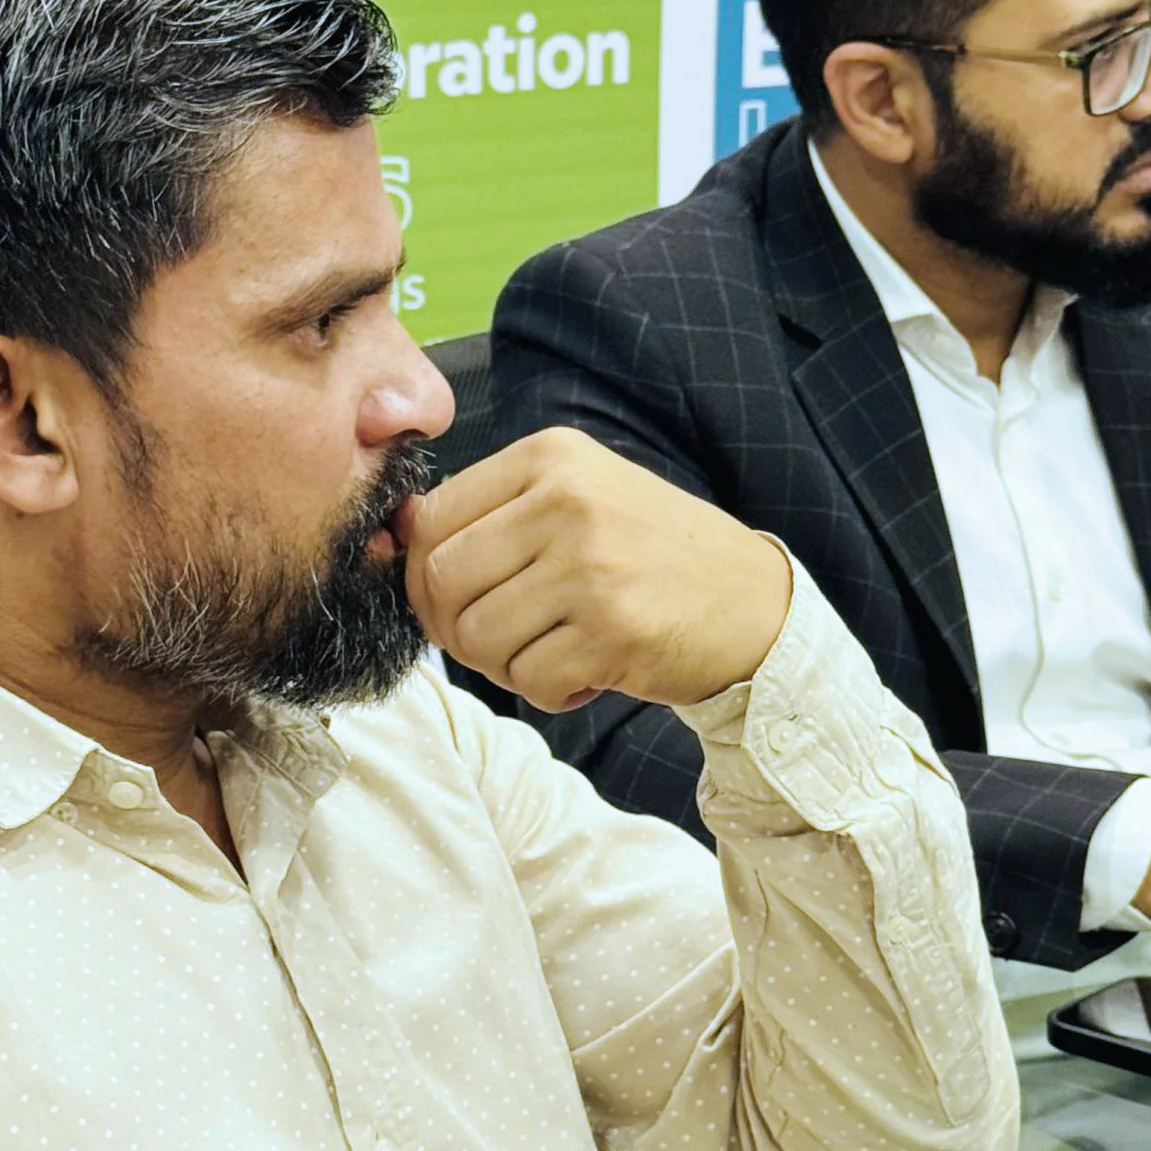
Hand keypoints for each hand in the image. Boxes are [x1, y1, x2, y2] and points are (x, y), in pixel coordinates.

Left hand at [399, 428, 792, 712]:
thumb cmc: (653, 558)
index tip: (457, 602)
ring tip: (550, 656)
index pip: (431, 519)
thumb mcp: (578, 500)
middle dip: (457, 629)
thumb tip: (395, 542)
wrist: (754, 604)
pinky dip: (547, 692)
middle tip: (503, 642)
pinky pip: (528, 680)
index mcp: (550, 458)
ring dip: (503, 667)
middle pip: (443, 582)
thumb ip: (494, 514)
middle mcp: (568, 501)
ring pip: (477, 638)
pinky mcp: (614, 629)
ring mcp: (592, 565)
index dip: (424, 577)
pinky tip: (585, 675)